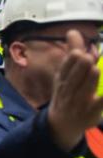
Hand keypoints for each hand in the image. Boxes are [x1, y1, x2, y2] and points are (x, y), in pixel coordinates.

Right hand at [47, 29, 102, 151]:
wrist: (61, 126)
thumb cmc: (66, 95)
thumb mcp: (63, 76)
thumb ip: (72, 53)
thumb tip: (73, 31)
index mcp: (62, 79)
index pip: (68, 63)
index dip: (76, 58)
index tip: (82, 55)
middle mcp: (68, 90)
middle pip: (79, 71)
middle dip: (86, 65)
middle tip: (91, 62)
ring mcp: (80, 102)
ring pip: (90, 82)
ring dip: (94, 75)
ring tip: (95, 69)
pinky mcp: (92, 112)